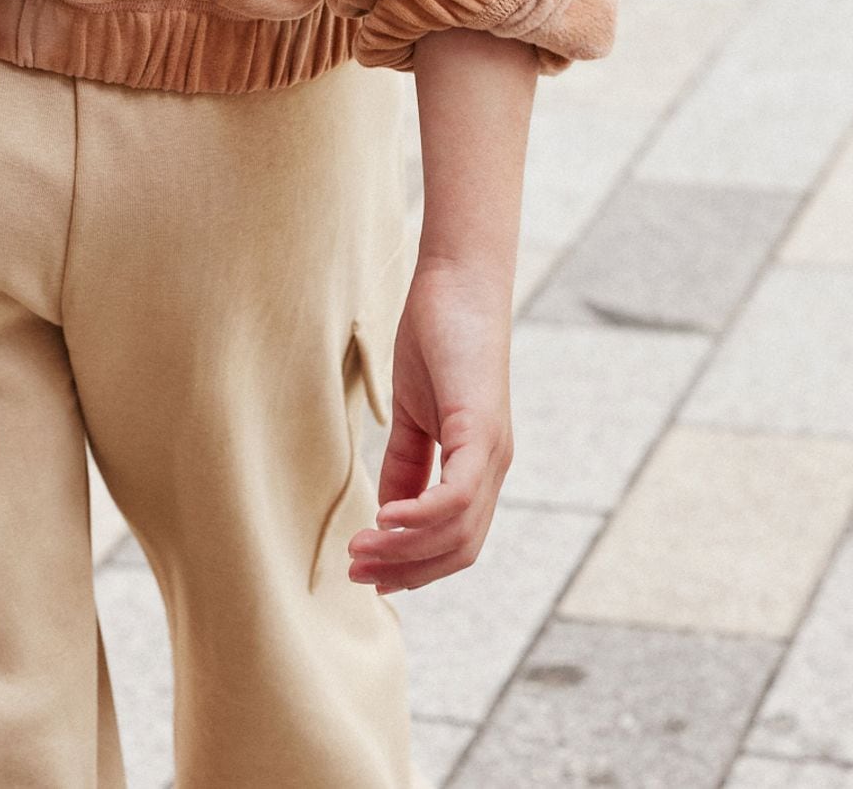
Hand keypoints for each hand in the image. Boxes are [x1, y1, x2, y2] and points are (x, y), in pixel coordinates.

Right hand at [347, 255, 513, 594]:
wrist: (460, 276)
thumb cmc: (437, 334)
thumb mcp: (414, 409)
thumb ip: (406, 461)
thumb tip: (390, 515)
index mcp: (480, 463)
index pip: (456, 540)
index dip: (415, 567)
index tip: (370, 575)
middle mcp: (495, 465)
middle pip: (459, 549)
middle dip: (406, 570)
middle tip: (357, 573)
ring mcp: (493, 449)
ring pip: (457, 531)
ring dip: (404, 551)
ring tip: (359, 552)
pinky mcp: (482, 428)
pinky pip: (456, 496)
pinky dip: (420, 518)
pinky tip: (384, 520)